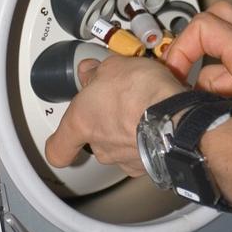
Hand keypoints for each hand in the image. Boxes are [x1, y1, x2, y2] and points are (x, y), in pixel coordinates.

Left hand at [45, 53, 181, 173]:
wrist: (175, 116)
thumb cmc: (140, 93)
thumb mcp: (113, 67)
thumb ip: (97, 72)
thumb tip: (91, 71)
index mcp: (81, 122)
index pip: (57, 149)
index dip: (60, 145)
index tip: (61, 140)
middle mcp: (101, 146)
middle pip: (96, 141)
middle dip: (107, 123)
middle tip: (119, 103)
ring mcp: (125, 159)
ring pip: (122, 147)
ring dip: (130, 132)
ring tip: (144, 109)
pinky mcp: (150, 165)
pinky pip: (146, 152)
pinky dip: (150, 140)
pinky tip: (158, 122)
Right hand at [165, 1, 231, 140]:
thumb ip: (204, 102)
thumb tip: (177, 101)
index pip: (203, 25)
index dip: (180, 47)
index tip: (172, 74)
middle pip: (216, 21)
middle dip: (191, 45)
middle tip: (178, 73)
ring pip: (224, 53)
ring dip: (205, 76)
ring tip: (199, 109)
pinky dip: (221, 90)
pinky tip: (220, 118)